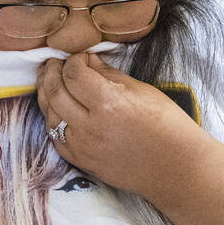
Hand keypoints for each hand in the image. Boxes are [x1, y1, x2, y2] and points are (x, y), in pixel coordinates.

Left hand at [37, 52, 207, 195]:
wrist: (176, 167)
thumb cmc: (167, 125)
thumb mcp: (141, 90)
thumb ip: (109, 74)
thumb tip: (88, 60)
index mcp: (108, 103)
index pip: (73, 74)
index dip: (73, 60)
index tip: (80, 57)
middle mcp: (90, 126)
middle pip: (55, 91)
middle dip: (51, 72)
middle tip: (54, 63)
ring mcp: (83, 146)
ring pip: (50, 115)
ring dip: (47, 95)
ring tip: (50, 82)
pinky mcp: (82, 161)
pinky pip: (55, 138)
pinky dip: (52, 120)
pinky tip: (56, 109)